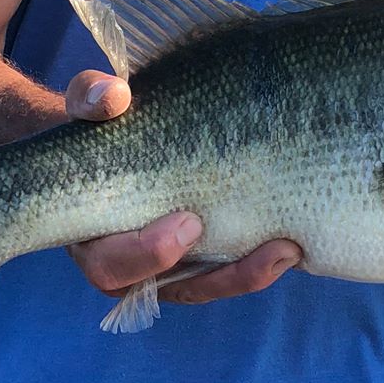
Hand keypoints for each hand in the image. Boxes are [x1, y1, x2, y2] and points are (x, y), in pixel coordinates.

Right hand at [62, 70, 301, 305]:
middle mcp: (128, 264)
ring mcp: (167, 266)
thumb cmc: (98, 123)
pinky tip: (295, 243)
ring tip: (291, 249)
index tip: (189, 221)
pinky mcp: (201, 258)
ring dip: (250, 274)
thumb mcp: (89, 104)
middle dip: (220, 275)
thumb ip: (91, 99)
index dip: (148, 253)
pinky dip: (257, 263)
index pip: (111, 265)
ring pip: (208, 286)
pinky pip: (228, 273)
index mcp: (89, 237)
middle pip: (171, 287)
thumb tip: (113, 96)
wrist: (113, 134)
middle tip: (267, 247)